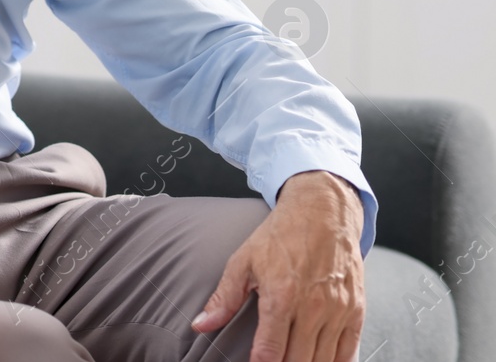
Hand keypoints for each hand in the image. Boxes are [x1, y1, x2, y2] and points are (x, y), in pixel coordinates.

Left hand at [193, 170, 365, 361]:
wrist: (323, 212)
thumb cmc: (282, 235)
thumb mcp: (243, 261)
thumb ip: (224, 298)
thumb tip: (201, 325)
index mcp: (281, 295)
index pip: (269, 351)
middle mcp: (312, 307)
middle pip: (297, 361)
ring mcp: (338, 311)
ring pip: (323, 361)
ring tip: (290, 360)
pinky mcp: (357, 312)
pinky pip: (349, 353)